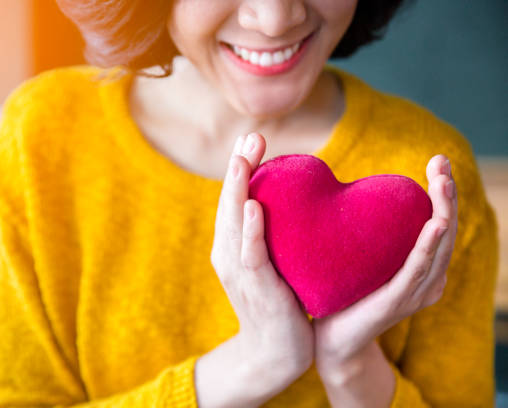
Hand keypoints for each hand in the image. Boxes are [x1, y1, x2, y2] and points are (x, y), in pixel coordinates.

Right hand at [210, 132, 313, 389]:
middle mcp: (228, 252)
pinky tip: (253, 207)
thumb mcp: (274, 261)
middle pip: (230, 203)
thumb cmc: (279, 303)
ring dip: (238, 189)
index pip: (235, 199)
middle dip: (238, 169)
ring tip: (243, 159)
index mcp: (233, 244)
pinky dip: (250, 230)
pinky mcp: (255, 288)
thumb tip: (298, 202)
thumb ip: (276, 233)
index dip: (241, 168)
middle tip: (250, 136)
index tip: (252, 138)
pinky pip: (250, 255)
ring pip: (233, 223)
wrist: (274, 353)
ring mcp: (238, 271)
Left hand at [312, 154, 457, 373]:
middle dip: (446, 194)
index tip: (438, 161)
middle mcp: (426, 280)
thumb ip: (366, 232)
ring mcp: (414, 293)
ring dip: (442, 212)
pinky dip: (427, 247)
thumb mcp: (361, 259)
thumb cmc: (344, 296)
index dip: (442, 193)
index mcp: (420, 268)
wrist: (330, 341)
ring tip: (443, 183)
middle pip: (445, 230)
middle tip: (442, 163)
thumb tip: (348, 193)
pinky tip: (434, 225)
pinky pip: (416, 272)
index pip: (438, 223)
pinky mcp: (396, 302)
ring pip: (437, 247)